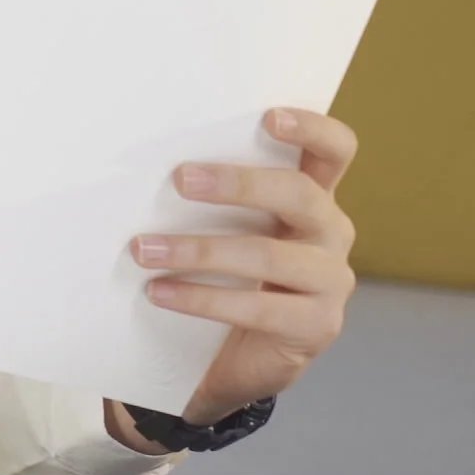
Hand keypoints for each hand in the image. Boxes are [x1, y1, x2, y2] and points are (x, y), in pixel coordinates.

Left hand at [119, 106, 360, 435]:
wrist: (235, 358)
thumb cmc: (225, 276)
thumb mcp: (224, 228)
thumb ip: (210, 198)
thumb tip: (139, 166)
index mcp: (314, 196)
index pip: (334, 150)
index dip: (311, 128)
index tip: (268, 117)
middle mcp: (331, 231)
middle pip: (300, 193)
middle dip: (238, 184)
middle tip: (180, 179)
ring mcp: (331, 280)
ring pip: (269, 254)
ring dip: (199, 250)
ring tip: (145, 249)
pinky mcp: (317, 325)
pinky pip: (259, 308)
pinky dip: (202, 298)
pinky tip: (160, 293)